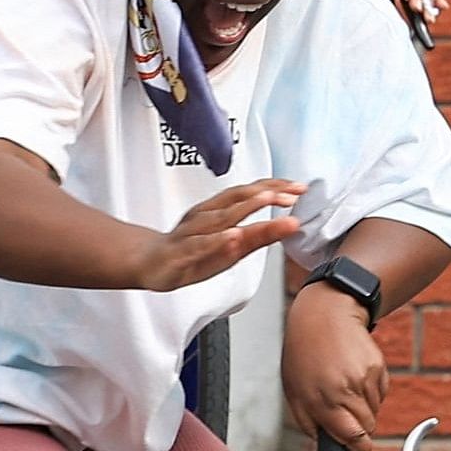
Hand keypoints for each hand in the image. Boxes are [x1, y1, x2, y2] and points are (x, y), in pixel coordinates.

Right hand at [129, 179, 302, 291]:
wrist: (150, 263)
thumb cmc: (191, 252)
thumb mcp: (231, 247)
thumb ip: (259, 235)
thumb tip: (291, 225)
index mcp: (218, 211)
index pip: (249, 194)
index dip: (275, 188)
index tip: (299, 187)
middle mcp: (206, 216)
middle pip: (237, 199)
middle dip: (266, 194)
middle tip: (292, 193)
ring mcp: (192, 232)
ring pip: (220, 218)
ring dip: (246, 208)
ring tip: (268, 201)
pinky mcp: (180, 252)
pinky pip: (199, 244)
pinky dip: (217, 240)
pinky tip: (233, 237)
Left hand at [281, 281, 388, 450]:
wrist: (325, 315)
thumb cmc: (305, 352)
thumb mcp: (294, 391)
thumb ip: (309, 422)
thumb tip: (329, 443)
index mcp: (322, 399)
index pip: (353, 437)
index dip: (357, 447)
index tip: (357, 447)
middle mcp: (345, 389)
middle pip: (368, 428)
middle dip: (360, 428)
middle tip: (346, 414)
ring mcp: (364, 377)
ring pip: (375, 411)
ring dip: (364, 407)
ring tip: (345, 387)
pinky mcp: (378, 366)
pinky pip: (381, 393)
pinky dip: (371, 391)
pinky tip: (355, 375)